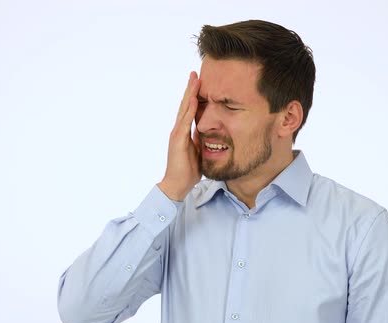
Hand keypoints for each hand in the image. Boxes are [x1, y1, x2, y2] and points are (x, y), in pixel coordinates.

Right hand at [157, 71, 201, 200]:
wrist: (177, 185)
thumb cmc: (188, 171)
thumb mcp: (198, 151)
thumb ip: (201, 140)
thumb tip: (210, 133)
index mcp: (183, 132)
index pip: (189, 110)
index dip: (194, 96)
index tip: (199, 82)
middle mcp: (178, 130)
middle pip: (185, 105)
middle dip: (190, 89)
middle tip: (195, 73)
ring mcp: (177, 134)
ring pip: (184, 109)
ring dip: (190, 94)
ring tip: (195, 79)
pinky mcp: (177, 140)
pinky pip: (185, 122)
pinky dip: (190, 110)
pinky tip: (194, 99)